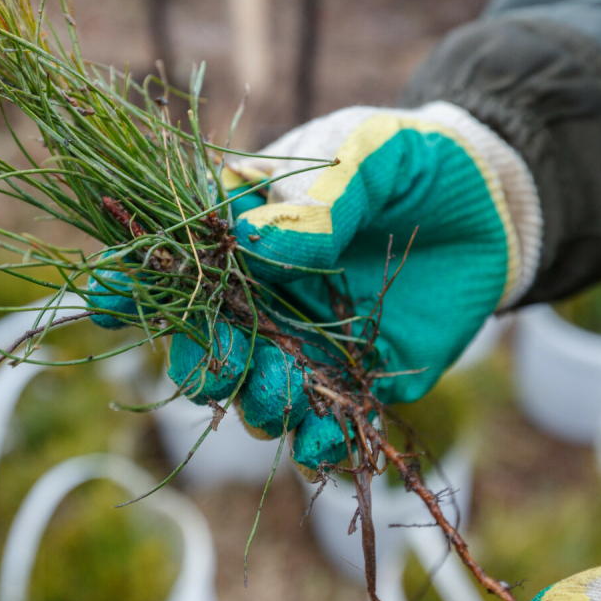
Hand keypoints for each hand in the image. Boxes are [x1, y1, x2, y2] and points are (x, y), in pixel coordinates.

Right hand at [90, 102, 539, 471]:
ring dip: (254, 403)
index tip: (107, 296)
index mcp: (244, 225)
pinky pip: (321, 425)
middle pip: (203, 339)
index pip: (174, 253)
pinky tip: (325, 443)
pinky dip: (315, 445)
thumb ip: (320, 200)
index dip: (136, 276)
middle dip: (200, 360)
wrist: (492, 205)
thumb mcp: (373, 155)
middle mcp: (260, 291)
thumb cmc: (415, 160)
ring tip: (282, 393)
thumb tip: (256, 243)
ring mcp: (303, 338)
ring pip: (252, 390)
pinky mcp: (354, 378)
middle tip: (222, 363)